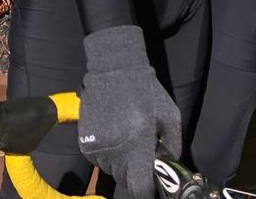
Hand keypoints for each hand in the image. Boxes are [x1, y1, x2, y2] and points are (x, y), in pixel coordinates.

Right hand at [78, 24, 181, 198]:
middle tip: (138, 151)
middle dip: (133, 171)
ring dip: (119, 162)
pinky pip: (97, 159)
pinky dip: (106, 153)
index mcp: (138, 144)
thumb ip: (172, 146)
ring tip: (125, 137)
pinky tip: (112, 132)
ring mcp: (98, 145)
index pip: (139, 187)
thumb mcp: (170, 115)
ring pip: (110, 170)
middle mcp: (116, 150)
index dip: (146, 191)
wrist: (115, 68)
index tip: (149, 187)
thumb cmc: (146, 92)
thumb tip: (166, 167)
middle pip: (124, 179)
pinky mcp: (84, 140)